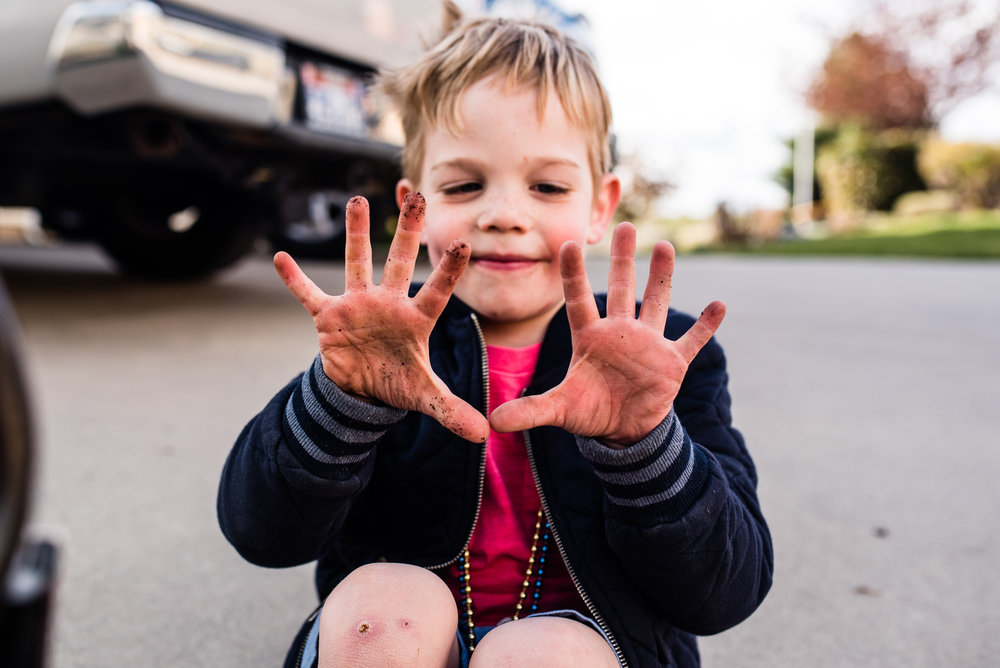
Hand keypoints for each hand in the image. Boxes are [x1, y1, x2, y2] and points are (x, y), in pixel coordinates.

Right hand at [274, 193, 489, 443]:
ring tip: (359, 200)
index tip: (463, 243)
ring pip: (357, 263)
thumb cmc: (399, 384)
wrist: (363, 389)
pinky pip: (309, 295)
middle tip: (416, 195)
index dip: (449, 271)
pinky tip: (281, 257)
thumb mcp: (426, 398)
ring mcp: (358, 306)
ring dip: (356, 234)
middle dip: (407, 230)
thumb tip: (483, 436)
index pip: (438, 292)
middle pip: (400, 262)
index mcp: (416, 320)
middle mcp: (389, 304)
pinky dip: (295, 279)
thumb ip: (452, 410)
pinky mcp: (329, 317)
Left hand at [489, 222, 724, 447]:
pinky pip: (692, 339)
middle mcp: (619, 333)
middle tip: (625, 226)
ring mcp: (648, 344)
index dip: (573, 274)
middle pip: (620, 289)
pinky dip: (706, 325)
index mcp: (590, 338)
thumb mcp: (559, 410)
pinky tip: (719, 304)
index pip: (578, 300)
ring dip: (662, 277)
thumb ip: (530, 411)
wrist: (623, 430)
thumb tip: (493, 422)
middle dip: (623, 259)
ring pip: (655, 303)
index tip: (568, 242)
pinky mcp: (672, 361)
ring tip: (665, 247)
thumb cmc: (589, 412)